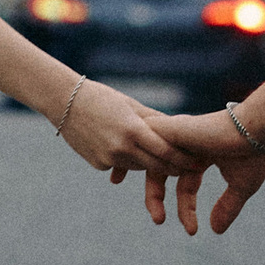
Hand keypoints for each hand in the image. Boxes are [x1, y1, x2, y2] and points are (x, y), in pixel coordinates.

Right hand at [53, 79, 193, 181]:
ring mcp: (108, 159)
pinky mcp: (98, 164)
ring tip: (171, 161)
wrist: (63, 102)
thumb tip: (180, 130)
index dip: (185, 160)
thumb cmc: (101, 97)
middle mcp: (121, 148)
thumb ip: (154, 120)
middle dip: (175, 167)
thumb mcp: (131, 105)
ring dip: (153, 164)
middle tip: (194, 168)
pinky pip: (121, 165)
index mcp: (132, 130)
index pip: (166, 151)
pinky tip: (130, 150)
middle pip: (156, 165)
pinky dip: (129, 160)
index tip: (200, 162)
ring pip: (139, 166)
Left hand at [144, 107, 264, 235]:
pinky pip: (147, 145)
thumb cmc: (253, 153)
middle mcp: (186, 145)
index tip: (192, 231)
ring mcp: (178, 136)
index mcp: (202, 155)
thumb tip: (216, 230)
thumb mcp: (241, 186)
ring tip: (156, 215)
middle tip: (159, 222)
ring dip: (148, 184)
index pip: (185, 184)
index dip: (187, 208)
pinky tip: (155, 187)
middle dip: (155, 197)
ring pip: (149, 158)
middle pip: (160, 171)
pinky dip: (148, 164)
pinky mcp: (171, 129)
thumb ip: (228, 207)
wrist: (257, 128)